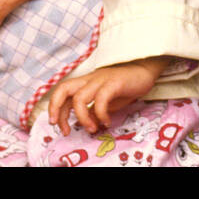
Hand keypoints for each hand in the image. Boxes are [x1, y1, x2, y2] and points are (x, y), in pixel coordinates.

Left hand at [47, 57, 166, 135]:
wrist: (144, 70)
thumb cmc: (124, 86)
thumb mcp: (106, 102)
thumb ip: (95, 111)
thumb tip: (88, 124)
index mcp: (84, 83)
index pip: (61, 92)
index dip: (55, 109)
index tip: (59, 127)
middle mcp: (89, 80)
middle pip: (63, 89)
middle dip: (56, 109)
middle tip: (62, 128)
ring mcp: (100, 80)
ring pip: (80, 98)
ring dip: (82, 118)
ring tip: (92, 129)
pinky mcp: (113, 83)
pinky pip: (101, 99)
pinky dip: (101, 114)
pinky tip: (107, 122)